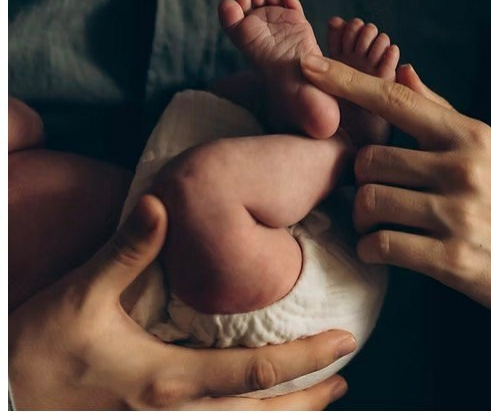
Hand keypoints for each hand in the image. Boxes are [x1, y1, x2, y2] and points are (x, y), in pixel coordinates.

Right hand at [9, 194, 354, 409]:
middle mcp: (174, 414)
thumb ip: (128, 250)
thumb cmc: (40, 350)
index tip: (344, 342)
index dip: (305, 360)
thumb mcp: (83, 294)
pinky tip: (254, 408)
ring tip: (317, 400)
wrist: (6, 397)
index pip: (255, 372)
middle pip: (260, 416)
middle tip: (346, 379)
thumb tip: (161, 203)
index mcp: (168, 379)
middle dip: (309, 400)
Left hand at [300, 56, 490, 329]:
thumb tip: (402, 71)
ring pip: (370, 201)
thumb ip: (440, 111)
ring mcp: (458, 213)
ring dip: (362, 216)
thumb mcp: (489, 148)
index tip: (307, 64)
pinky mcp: (454, 259)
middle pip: (370, 158)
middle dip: (361, 178)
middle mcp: (462, 166)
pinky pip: (383, 245)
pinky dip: (371, 248)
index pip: (394, 99)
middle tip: (372, 192)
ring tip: (377, 223)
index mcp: (468, 135)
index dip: (344, 81)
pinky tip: (382, 249)